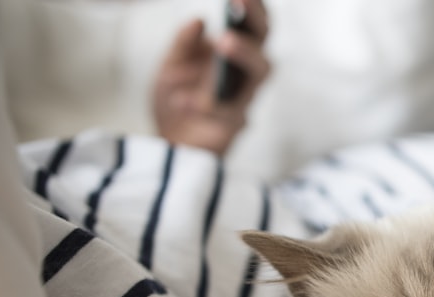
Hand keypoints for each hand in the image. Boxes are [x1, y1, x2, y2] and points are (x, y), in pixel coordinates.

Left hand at [152, 0, 269, 155]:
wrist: (170, 144)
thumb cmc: (176, 103)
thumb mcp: (170, 67)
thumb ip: (182, 45)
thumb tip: (199, 21)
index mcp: (231, 55)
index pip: (250, 26)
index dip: (252, 8)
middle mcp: (244, 73)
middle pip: (264, 39)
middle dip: (254, 19)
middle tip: (238, 1)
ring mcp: (244, 97)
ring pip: (261, 70)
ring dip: (244, 53)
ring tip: (222, 41)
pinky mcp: (237, 123)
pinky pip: (229, 109)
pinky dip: (202, 102)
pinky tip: (182, 101)